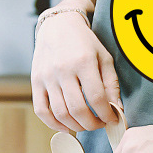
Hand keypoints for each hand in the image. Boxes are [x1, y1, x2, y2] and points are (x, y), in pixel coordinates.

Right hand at [31, 10, 121, 132]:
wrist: (58, 25)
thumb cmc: (85, 43)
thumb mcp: (104, 57)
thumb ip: (111, 84)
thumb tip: (117, 109)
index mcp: (83, 62)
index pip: (97, 98)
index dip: (107, 114)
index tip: (112, 119)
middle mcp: (63, 70)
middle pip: (77, 109)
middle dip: (92, 124)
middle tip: (100, 124)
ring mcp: (47, 76)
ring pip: (60, 113)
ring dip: (76, 126)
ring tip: (86, 124)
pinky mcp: (35, 81)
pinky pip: (41, 110)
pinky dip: (53, 124)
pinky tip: (66, 127)